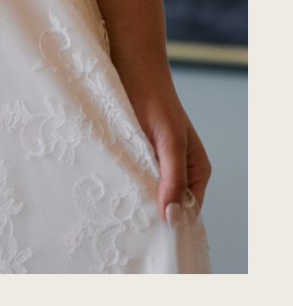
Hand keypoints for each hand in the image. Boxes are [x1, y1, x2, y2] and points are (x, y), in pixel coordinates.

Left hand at [120, 66, 210, 220]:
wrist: (131, 67)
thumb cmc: (155, 101)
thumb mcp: (170, 141)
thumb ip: (173, 178)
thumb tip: (173, 218)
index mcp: (196, 170)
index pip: (189, 211)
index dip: (173, 223)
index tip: (152, 237)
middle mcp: (177, 169)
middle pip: (168, 204)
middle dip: (152, 214)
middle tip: (130, 227)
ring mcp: (155, 161)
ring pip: (146, 191)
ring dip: (134, 198)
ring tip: (117, 210)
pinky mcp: (134, 152)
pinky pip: (130, 175)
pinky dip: (122, 182)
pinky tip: (109, 187)